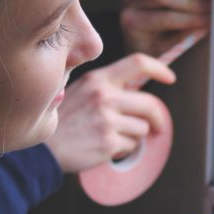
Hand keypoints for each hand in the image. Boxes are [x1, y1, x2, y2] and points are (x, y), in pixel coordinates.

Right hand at [44, 53, 175, 172]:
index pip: (138, 63)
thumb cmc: (63, 120)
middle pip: (150, 104)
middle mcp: (104, 96)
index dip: (159, 69)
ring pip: (142, 129)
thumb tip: (138, 90)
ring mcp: (107, 120)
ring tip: (111, 137)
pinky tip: (105, 147)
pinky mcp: (108, 142)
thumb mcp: (80, 90)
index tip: (170, 78)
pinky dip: (123, 150)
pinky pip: (131, 146)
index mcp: (98, 79)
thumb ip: (106, 87)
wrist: (43, 149)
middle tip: (158, 127)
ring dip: (133, 137)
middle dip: (158, 118)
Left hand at [120, 0, 211, 56]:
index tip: (210, 21)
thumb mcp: (165, 51)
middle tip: (213, 7)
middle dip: (192, 1)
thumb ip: (183, 37)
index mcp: (132, 22)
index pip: (165, 17)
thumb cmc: (151, 53)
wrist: (137, 44)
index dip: (190, 18)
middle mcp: (131, 2)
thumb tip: (206, 25)